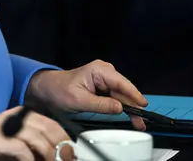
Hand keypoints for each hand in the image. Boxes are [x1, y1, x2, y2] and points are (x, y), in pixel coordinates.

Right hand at [0, 106, 68, 160]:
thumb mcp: (11, 144)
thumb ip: (30, 147)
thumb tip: (52, 156)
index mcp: (19, 116)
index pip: (51, 124)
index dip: (64, 139)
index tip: (70, 153)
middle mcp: (14, 118)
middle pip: (49, 128)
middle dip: (61, 148)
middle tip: (65, 160)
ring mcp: (6, 127)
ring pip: (39, 139)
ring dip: (49, 156)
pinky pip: (22, 150)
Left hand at [27, 61, 147, 130]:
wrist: (48, 88)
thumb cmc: (59, 91)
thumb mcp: (79, 101)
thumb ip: (101, 104)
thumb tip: (119, 108)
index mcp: (98, 70)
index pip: (121, 83)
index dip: (134, 94)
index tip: (143, 105)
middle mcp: (104, 71)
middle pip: (124, 89)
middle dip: (133, 105)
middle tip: (141, 121)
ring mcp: (104, 78)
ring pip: (121, 94)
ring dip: (129, 107)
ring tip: (137, 121)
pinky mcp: (103, 85)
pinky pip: (116, 95)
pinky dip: (122, 105)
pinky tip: (129, 114)